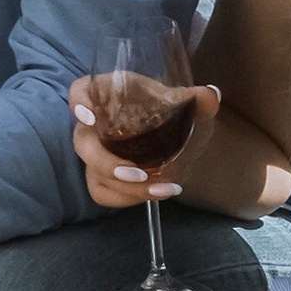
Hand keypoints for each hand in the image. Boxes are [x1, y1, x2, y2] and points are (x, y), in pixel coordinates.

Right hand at [68, 78, 218, 207]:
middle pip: (85, 145)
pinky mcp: (98, 175)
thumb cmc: (154, 104)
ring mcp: (93, 152)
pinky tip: (153, 195)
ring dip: (126, 189)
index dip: (78, 104)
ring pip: (95, 175)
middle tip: (141, 174)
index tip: (89, 118)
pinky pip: (102, 192)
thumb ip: (193, 98)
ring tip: (162, 190)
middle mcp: (92, 125)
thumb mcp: (173, 98)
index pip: (79, 91)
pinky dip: (125, 198)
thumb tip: (212, 96)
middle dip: (109, 165)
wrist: (153, 122)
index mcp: (105, 95)